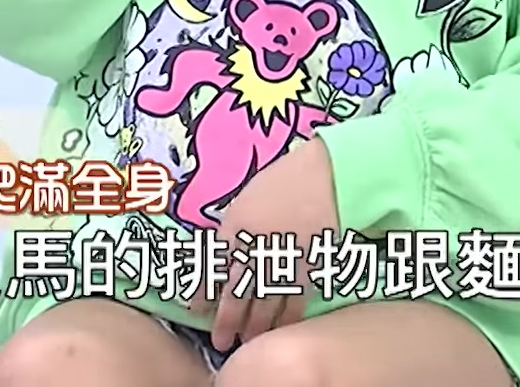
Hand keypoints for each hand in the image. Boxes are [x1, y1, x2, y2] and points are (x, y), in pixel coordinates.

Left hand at [199, 138, 339, 350]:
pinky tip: (277, 331)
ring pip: (265, 305)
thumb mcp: (243, 203)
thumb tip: (220, 261)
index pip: (213, 270)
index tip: (195, 310)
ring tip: (246, 342)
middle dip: (226, 321)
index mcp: (235, 230)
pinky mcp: (309, 268)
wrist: (324, 177)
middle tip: (220, 342)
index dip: (203, 293)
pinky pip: (294, 301)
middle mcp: (256, 250)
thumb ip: (231, 233)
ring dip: (254, 327)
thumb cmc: (280, 184)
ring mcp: (284, 261)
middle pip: (237, 295)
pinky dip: (284, 320)